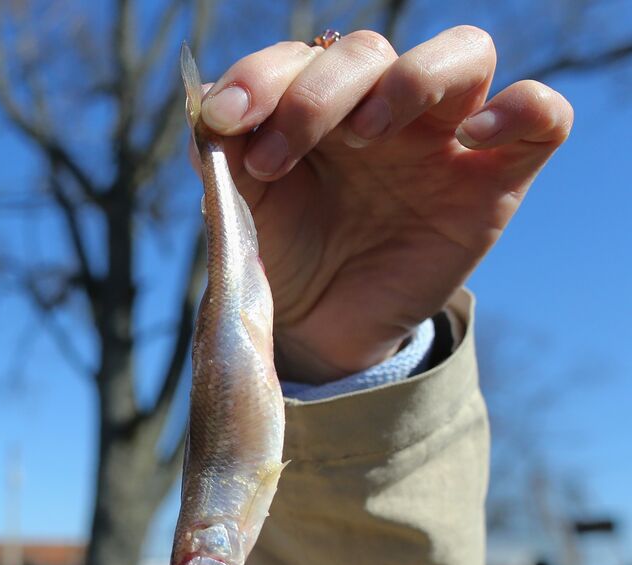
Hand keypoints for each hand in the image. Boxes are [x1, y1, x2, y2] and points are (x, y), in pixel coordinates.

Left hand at [197, 26, 572, 383]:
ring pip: (463, 53)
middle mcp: (382, 105)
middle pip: (370, 51)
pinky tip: (473, 135)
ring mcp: (444, 136)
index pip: (299, 56)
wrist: (318, 327)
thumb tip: (208, 106)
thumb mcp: (242, 206)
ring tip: (366, 134)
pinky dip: (521, 108)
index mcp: (317, 101)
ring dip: (410, 78)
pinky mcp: (497, 179)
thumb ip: (226, 154)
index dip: (260, 76)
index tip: (225, 119)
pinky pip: (542, 116)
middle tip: (278, 155)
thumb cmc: (282, 251)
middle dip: (317, 93)